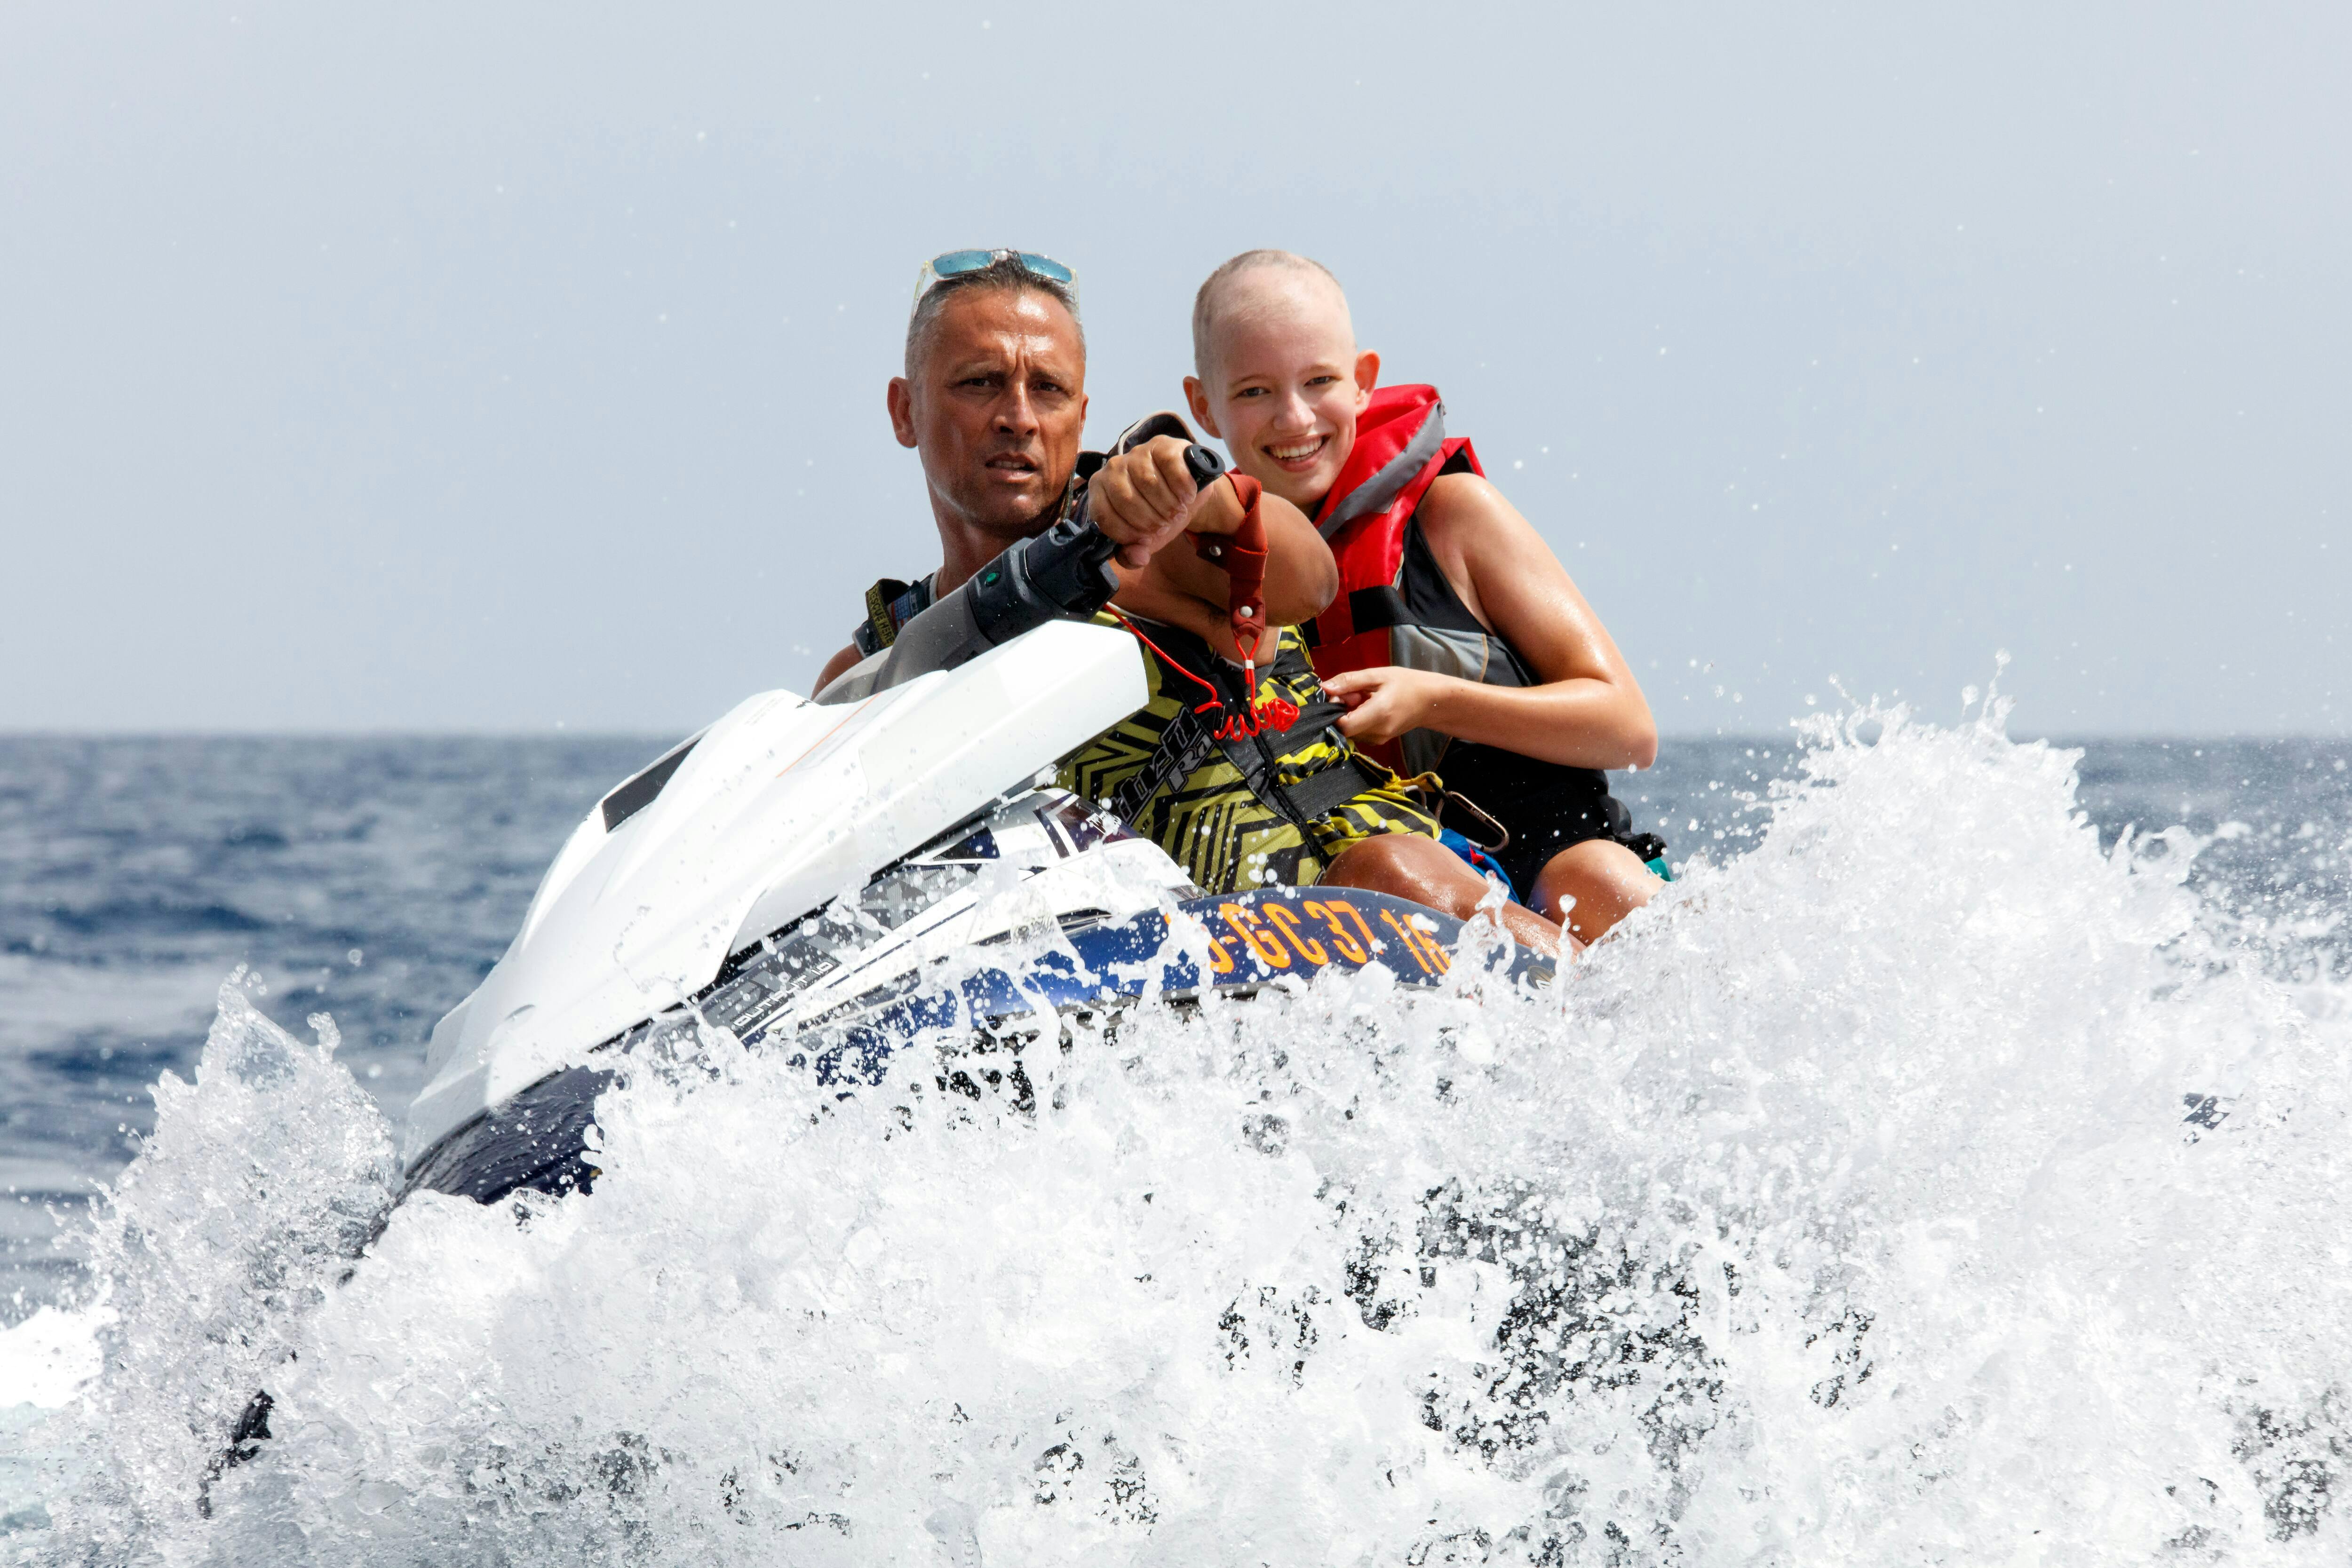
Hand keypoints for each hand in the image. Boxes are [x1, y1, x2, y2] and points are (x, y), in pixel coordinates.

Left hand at [1085, 435, 1199, 568]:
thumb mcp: (1146, 539)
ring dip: (1169, 505)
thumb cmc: (1159, 514)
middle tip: (1166, 523)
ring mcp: (1137, 453)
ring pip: (1149, 483)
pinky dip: (1183, 487)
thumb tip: (1136, 557)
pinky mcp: (1162, 444)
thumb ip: (1133, 555)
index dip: (1128, 534)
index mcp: (1100, 490)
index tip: (1146, 538)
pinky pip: (1170, 467)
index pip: (1104, 517)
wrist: (1186, 492)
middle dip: (1151, 520)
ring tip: (1178, 510)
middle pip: (1126, 500)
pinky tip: (1187, 495)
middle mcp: (1113, 467)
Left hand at [1323, 666, 1451, 745]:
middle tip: (1355, 693)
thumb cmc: (1407, 683)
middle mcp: (1378, 731)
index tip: (1341, 696)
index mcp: (1379, 713)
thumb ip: (1349, 681)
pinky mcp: (1380, 741)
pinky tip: (1369, 707)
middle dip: (1343, 711)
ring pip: (1351, 731)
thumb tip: (1324, 687)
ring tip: (1365, 699)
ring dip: (1351, 715)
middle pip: (1345, 728)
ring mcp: (1380, 739)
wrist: (1432, 701)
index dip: (1335, 711)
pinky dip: (1359, 720)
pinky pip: (1360, 732)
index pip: (1343, 725)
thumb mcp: (1378, 675)